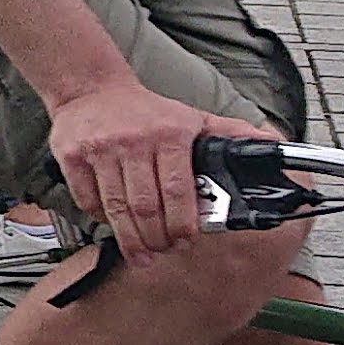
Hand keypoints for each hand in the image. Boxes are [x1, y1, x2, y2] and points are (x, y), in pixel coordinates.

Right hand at [46, 78, 263, 257]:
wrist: (90, 90)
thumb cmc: (145, 111)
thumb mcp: (192, 117)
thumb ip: (230, 134)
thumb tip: (272, 145)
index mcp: (170, 134)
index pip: (178, 190)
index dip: (182, 223)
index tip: (186, 241)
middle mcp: (134, 142)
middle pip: (146, 206)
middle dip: (156, 238)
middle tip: (162, 252)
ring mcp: (101, 150)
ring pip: (116, 208)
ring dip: (130, 238)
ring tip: (141, 254)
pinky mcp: (71, 156)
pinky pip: (88, 200)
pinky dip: (101, 218)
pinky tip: (113, 223)